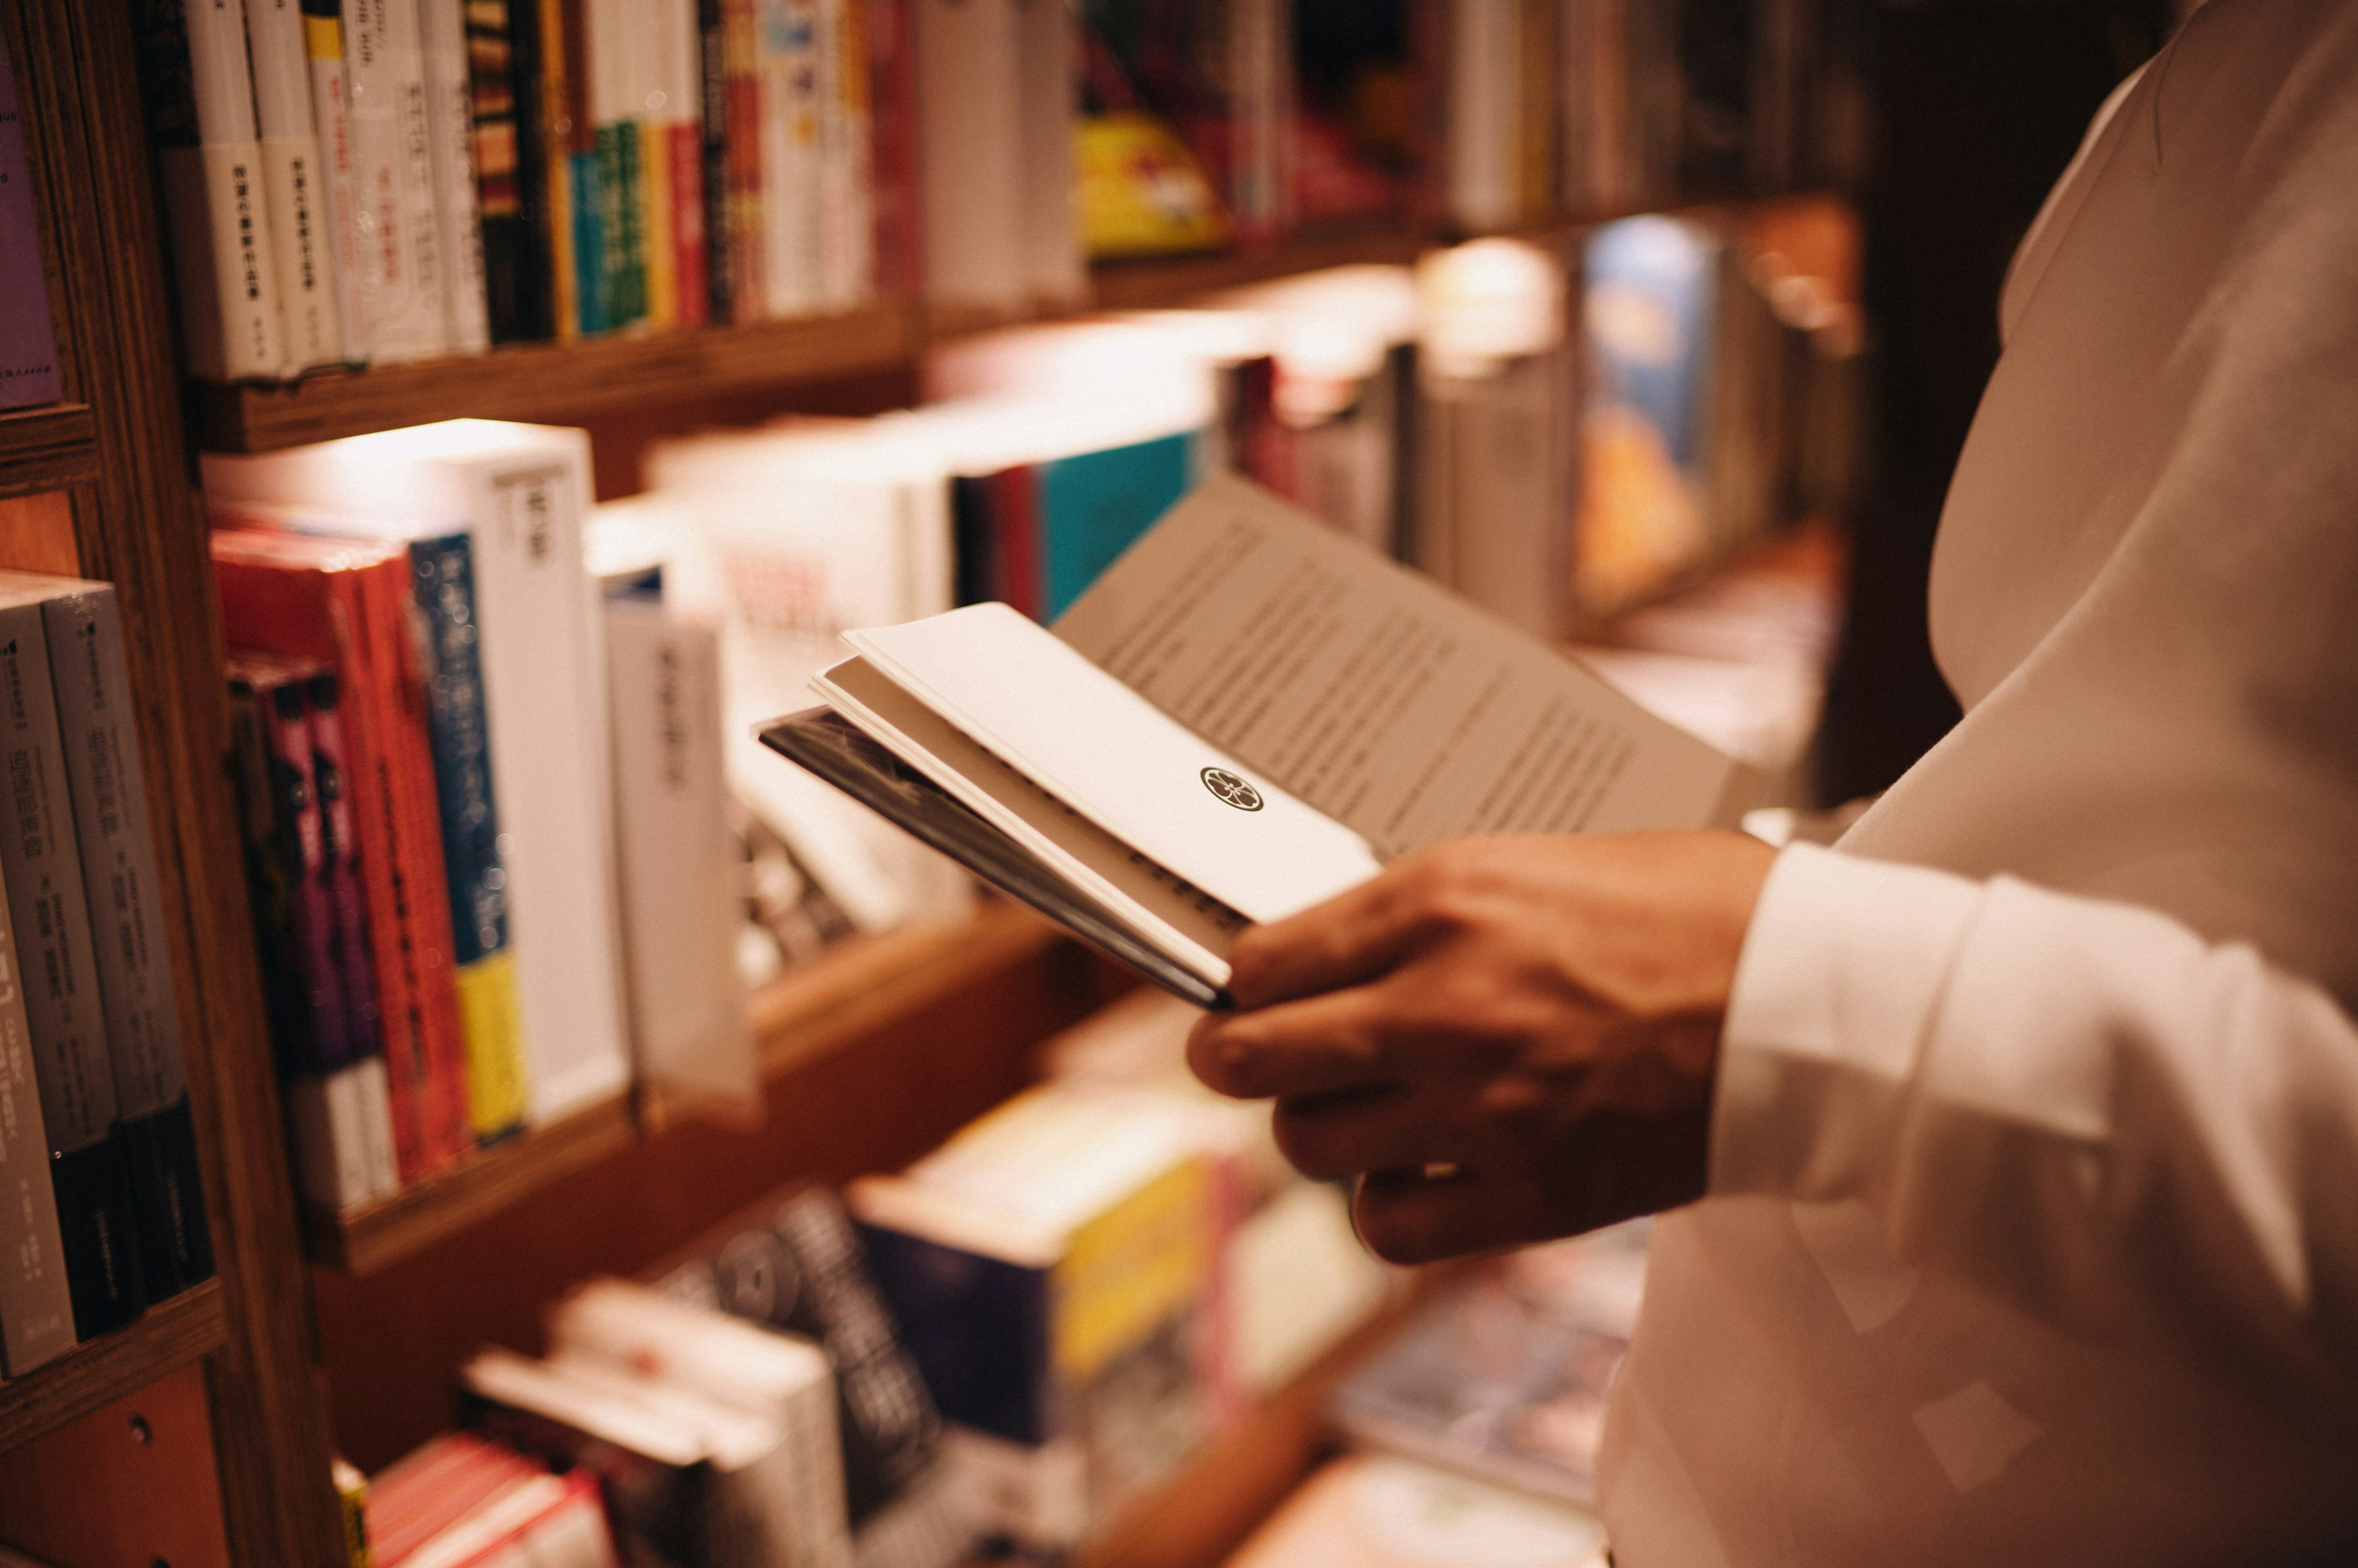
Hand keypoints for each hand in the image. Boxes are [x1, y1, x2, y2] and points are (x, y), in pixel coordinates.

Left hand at [1187, 831, 1776, 1262]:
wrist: (1815, 1001)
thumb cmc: (1695, 912)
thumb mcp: (1536, 860)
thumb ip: (1428, 910)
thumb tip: (1334, 952)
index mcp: (1443, 903)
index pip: (1262, 960)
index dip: (1233, 982)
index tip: (1239, 992)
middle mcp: (1442, 1006)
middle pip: (1253, 1059)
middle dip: (1233, 1058)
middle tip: (1247, 1056)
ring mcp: (1481, 1109)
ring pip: (1309, 1145)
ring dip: (1316, 1130)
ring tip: (1352, 1109)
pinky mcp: (1529, 1194)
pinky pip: (1390, 1226)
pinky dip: (1384, 1205)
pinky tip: (1412, 1174)